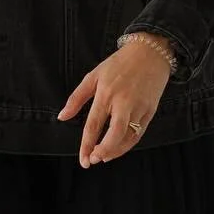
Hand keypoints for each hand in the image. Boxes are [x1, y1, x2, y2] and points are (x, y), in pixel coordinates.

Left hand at [59, 39, 172, 166]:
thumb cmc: (119, 64)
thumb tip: (62, 117)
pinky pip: (140, 132)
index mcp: (106, 94)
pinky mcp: (151, 110)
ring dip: (116, 151)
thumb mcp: (93, 76)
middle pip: (114, 134)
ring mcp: (139, 107)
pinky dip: (129, 144)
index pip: (93, 125)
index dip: (87, 145)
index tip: (83, 160)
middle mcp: (123, 102)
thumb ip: (76, 98)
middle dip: (103, 151)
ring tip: (104, 157)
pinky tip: (118, 148)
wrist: (150, 52)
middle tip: (94, 160)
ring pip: (129, 136)